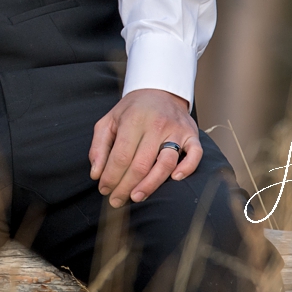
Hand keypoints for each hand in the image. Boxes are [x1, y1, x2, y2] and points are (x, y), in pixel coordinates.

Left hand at [89, 88, 202, 207]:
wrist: (160, 91)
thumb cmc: (132, 111)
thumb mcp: (109, 121)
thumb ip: (99, 146)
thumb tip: (96, 174)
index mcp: (133, 120)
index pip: (121, 155)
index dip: (111, 176)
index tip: (104, 189)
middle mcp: (156, 125)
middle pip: (141, 164)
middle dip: (126, 186)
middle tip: (116, 200)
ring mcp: (176, 130)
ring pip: (165, 163)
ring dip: (150, 185)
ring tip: (136, 197)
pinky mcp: (192, 134)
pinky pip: (195, 155)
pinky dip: (186, 169)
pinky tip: (174, 179)